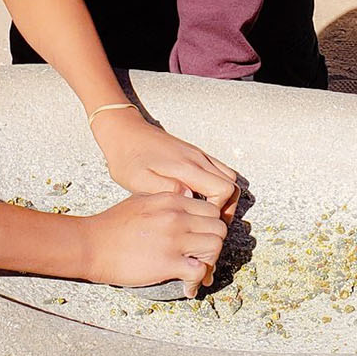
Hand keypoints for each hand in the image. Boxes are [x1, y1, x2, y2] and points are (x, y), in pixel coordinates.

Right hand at [81, 192, 227, 291]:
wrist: (91, 245)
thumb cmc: (112, 225)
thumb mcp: (142, 199)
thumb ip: (167, 198)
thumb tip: (186, 198)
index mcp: (172, 200)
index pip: (211, 210)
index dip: (210, 225)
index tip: (202, 238)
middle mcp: (177, 217)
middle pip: (218, 228)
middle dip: (214, 244)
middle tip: (202, 256)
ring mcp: (173, 239)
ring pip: (215, 247)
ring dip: (209, 262)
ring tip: (197, 271)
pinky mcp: (167, 263)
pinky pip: (198, 272)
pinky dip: (196, 282)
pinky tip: (188, 287)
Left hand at [91, 109, 239, 216]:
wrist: (125, 132)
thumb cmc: (128, 158)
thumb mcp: (138, 180)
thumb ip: (165, 189)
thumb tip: (190, 198)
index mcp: (186, 167)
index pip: (223, 189)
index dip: (218, 210)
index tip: (202, 222)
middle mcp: (197, 159)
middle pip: (232, 183)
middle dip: (226, 207)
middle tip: (210, 223)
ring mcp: (198, 155)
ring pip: (228, 176)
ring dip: (224, 196)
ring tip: (207, 213)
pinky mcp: (194, 154)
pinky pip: (218, 170)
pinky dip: (217, 186)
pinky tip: (200, 198)